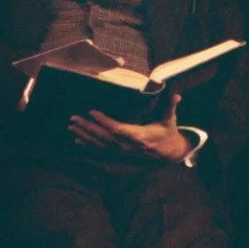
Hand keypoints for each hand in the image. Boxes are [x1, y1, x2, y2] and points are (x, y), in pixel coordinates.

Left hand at [68, 93, 192, 161]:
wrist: (168, 152)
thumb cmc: (167, 132)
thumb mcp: (170, 120)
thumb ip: (171, 106)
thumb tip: (177, 94)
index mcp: (139, 136)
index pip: (119, 129)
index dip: (105, 121)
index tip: (92, 112)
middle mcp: (128, 145)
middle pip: (105, 137)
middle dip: (88, 128)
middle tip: (74, 118)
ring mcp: (123, 151)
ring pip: (100, 144)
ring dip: (85, 135)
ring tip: (71, 126)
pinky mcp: (120, 153)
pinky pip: (102, 150)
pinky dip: (88, 145)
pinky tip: (76, 140)